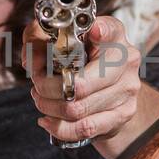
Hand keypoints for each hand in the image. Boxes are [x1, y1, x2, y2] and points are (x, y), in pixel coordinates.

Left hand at [24, 15, 141, 145]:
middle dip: (47, 87)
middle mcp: (125, 60)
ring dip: (49, 107)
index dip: (101, 32)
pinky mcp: (122, 114)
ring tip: (41, 99)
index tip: (93, 32)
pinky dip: (60, 127)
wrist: (112, 88)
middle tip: (37, 84)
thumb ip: (37, 41)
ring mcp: (127, 89)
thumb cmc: (80, 58)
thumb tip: (32, 61)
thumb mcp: (55, 40)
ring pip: (77, 108)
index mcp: (113, 34)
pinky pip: (85, 127)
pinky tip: (48, 119)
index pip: (110, 30)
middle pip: (80, 84)